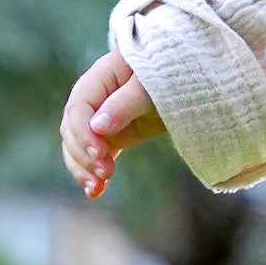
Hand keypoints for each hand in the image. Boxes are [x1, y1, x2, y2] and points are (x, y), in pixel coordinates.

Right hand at [60, 49, 164, 198]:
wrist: (192, 80)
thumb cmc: (172, 73)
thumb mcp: (152, 86)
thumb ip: (126, 103)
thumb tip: (97, 127)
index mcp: (101, 77)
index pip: (80, 106)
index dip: (84, 131)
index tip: (99, 152)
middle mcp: (95, 98)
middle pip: (73, 129)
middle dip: (84, 154)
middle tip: (105, 173)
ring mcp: (102, 119)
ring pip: (78, 146)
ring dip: (84, 168)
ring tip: (97, 188)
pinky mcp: (113, 136)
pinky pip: (96, 156)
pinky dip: (94, 172)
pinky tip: (96, 191)